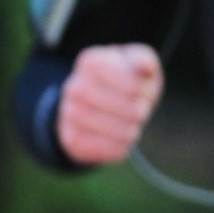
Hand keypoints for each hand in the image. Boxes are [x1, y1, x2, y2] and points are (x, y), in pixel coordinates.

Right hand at [57, 43, 164, 164]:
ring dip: (131, 131)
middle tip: (140, 110)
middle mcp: (74, 87)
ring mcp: (70, 114)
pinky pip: (106, 150)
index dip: (143, 90)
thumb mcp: (136, 64)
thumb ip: (143, 61)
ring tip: (130, 125)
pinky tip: (120, 139)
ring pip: (116, 132)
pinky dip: (120, 147)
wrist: (94, 104)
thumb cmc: (123, 82)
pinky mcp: (72, 139)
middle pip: (127, 108)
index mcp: (91, 62)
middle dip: (139, 112)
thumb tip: (141, 66)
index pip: (132, 84)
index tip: (141, 89)